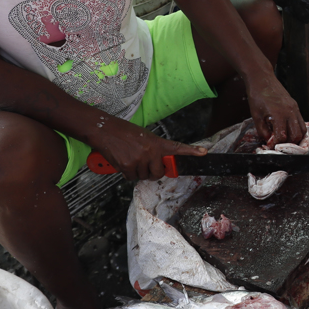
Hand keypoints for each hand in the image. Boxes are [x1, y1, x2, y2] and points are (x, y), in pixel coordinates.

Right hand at [91, 119, 206, 181]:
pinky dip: (127, 173)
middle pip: (158, 173)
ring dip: (138, 172)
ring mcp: (140, 160)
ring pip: (144, 177)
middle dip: (152, 172)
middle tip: (144, 164)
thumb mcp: (144, 137)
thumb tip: (158, 164)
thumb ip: (154, 149)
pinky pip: (131, 178)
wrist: (104, 130)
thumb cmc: (123, 132)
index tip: (203, 153)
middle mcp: (151, 152)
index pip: (177, 148)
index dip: (191, 151)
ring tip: (130, 158)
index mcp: (157, 143)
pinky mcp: (128, 167)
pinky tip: (123, 162)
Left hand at [245, 72, 305, 145]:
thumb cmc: (257, 96)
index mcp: (279, 115)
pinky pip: (301, 121)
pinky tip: (288, 130)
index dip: (276, 144)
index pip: (282, 137)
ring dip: (295, 137)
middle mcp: (290, 112)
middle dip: (289, 144)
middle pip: (297, 135)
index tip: (271, 146)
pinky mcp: (295, 106)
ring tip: (285, 140)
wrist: (262, 78)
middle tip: (279, 145)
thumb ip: (263, 130)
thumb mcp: (256, 115)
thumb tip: (268, 141)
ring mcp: (295, 108)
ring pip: (302, 129)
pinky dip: (297, 129)